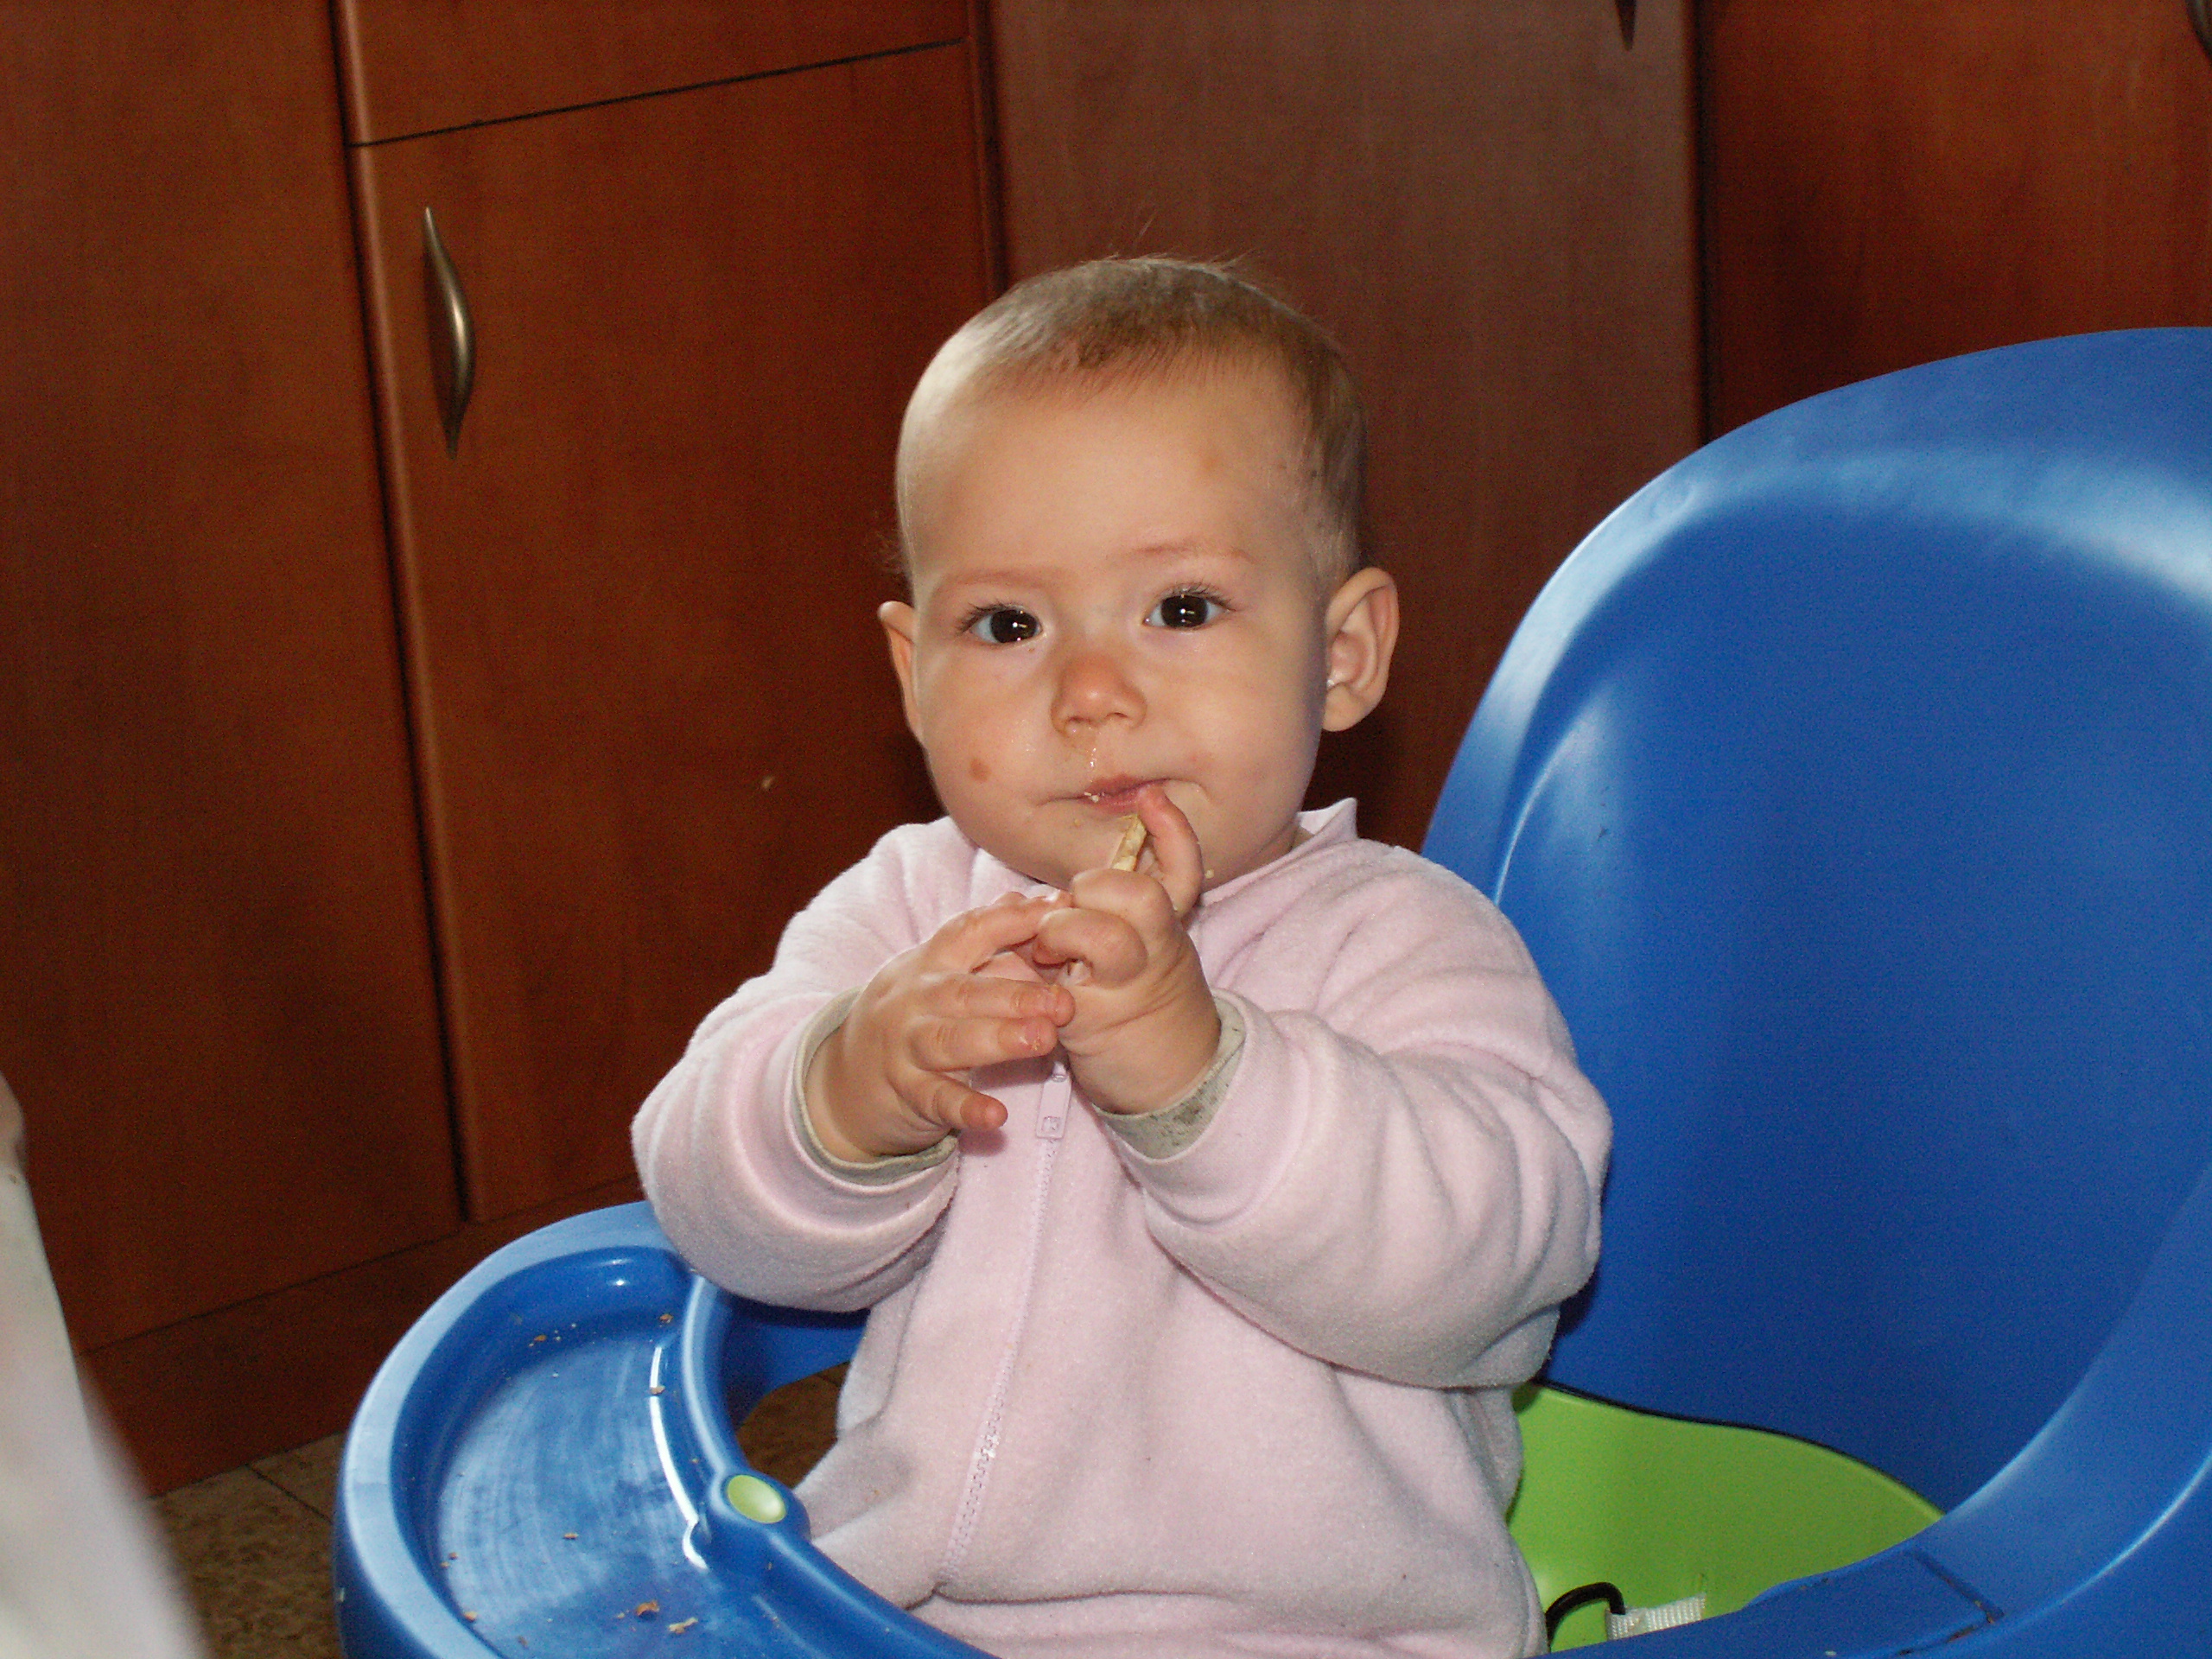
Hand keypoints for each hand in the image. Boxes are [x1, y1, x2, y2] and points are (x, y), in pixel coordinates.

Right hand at [805, 894, 1073, 1160]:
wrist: (844, 1078)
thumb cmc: (913, 1015)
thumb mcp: (941, 971)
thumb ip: (991, 940)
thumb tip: (1040, 900)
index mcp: (931, 962)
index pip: (970, 931)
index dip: (1014, 919)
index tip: (1060, 909)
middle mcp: (916, 999)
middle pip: (965, 992)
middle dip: (1016, 994)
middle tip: (1063, 1003)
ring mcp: (907, 1046)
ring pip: (951, 1041)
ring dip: (998, 1039)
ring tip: (1042, 1040)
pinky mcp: (906, 1093)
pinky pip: (937, 1100)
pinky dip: (965, 1108)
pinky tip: (996, 1116)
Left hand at [1030, 787, 1219, 1114]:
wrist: (1173, 1081)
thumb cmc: (1146, 1004)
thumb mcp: (1146, 952)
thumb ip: (1113, 916)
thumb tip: (1058, 892)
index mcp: (1169, 930)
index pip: (1182, 872)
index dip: (1172, 832)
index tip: (1151, 798)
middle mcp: (1157, 954)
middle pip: (1141, 896)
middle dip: (1097, 887)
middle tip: (1071, 906)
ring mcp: (1129, 990)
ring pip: (1106, 939)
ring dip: (1065, 930)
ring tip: (1046, 948)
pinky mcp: (1093, 1024)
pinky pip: (1056, 986)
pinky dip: (1029, 975)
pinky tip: (1026, 979)